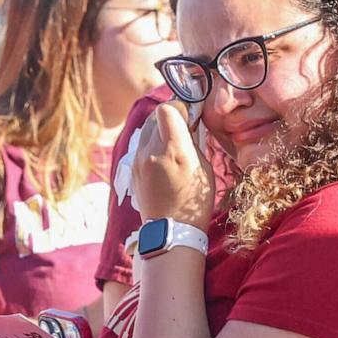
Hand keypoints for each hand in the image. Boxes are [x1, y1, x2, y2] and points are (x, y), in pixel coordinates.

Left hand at [133, 101, 214, 227]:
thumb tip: (188, 125)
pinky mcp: (132, 168)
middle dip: (170, 117)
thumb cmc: (194, 202)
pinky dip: (152, 144)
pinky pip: (142, 145)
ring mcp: (138, 160)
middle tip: (183, 129)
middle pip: (156, 115)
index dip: (180, 108)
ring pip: (147, 129)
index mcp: (174, 149)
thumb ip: (194, 142)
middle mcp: (151, 151)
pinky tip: (164, 159)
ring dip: (160, 130)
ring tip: (173, 145)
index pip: (168, 108)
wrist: (170, 230)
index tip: (189, 116)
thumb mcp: (205, 169)